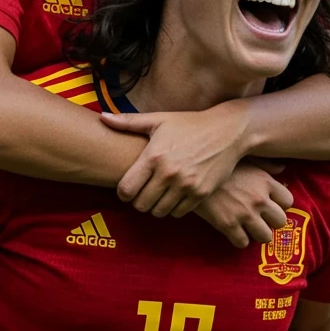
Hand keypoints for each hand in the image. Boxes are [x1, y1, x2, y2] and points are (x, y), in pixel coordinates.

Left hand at [103, 103, 252, 217]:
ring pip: (159, 212)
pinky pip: (178, 213)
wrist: (228, 131)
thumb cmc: (189, 124)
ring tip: (158, 194)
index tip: (128, 188)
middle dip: (138, 201)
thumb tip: (101, 117)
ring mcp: (186, 185)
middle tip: (143, 192)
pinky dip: (173, 208)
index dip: (123, 192)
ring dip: (155, 206)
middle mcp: (169, 173)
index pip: (126, 189)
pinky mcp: (201, 194)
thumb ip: (128, 122)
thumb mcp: (159, 120)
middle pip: (140, 205)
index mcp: (154, 156)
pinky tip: (174, 196)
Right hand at [194, 163, 293, 248]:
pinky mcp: (228, 225)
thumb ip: (265, 164)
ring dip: (257, 234)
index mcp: (265, 181)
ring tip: (248, 227)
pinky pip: (243, 243)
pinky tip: (233, 231)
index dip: (281, 205)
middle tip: (260, 218)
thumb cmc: (219, 163)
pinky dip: (238, 239)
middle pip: (281, 222)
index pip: (288, 201)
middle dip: (271, 222)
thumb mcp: (244, 158)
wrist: (191, 171)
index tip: (271, 204)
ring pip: (265, 237)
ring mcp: (244, 213)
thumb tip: (282, 168)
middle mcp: (259, 199)